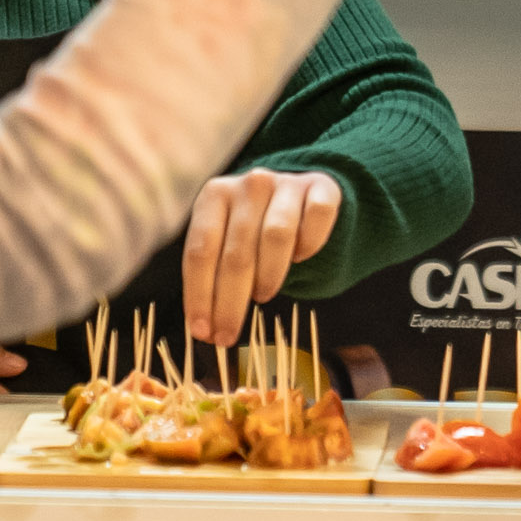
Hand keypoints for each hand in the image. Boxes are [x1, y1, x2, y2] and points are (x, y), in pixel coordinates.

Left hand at [183, 167, 340, 344]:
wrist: (298, 192)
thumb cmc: (253, 228)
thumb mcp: (224, 239)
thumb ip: (211, 273)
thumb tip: (203, 329)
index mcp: (214, 195)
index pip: (200, 251)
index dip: (199, 295)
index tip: (202, 331)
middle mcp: (249, 184)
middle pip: (236, 253)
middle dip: (230, 302)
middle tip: (227, 336)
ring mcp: (287, 184)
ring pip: (276, 235)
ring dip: (268, 275)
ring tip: (262, 297)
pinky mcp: (321, 188)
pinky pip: (316, 218)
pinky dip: (309, 244)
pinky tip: (300, 259)